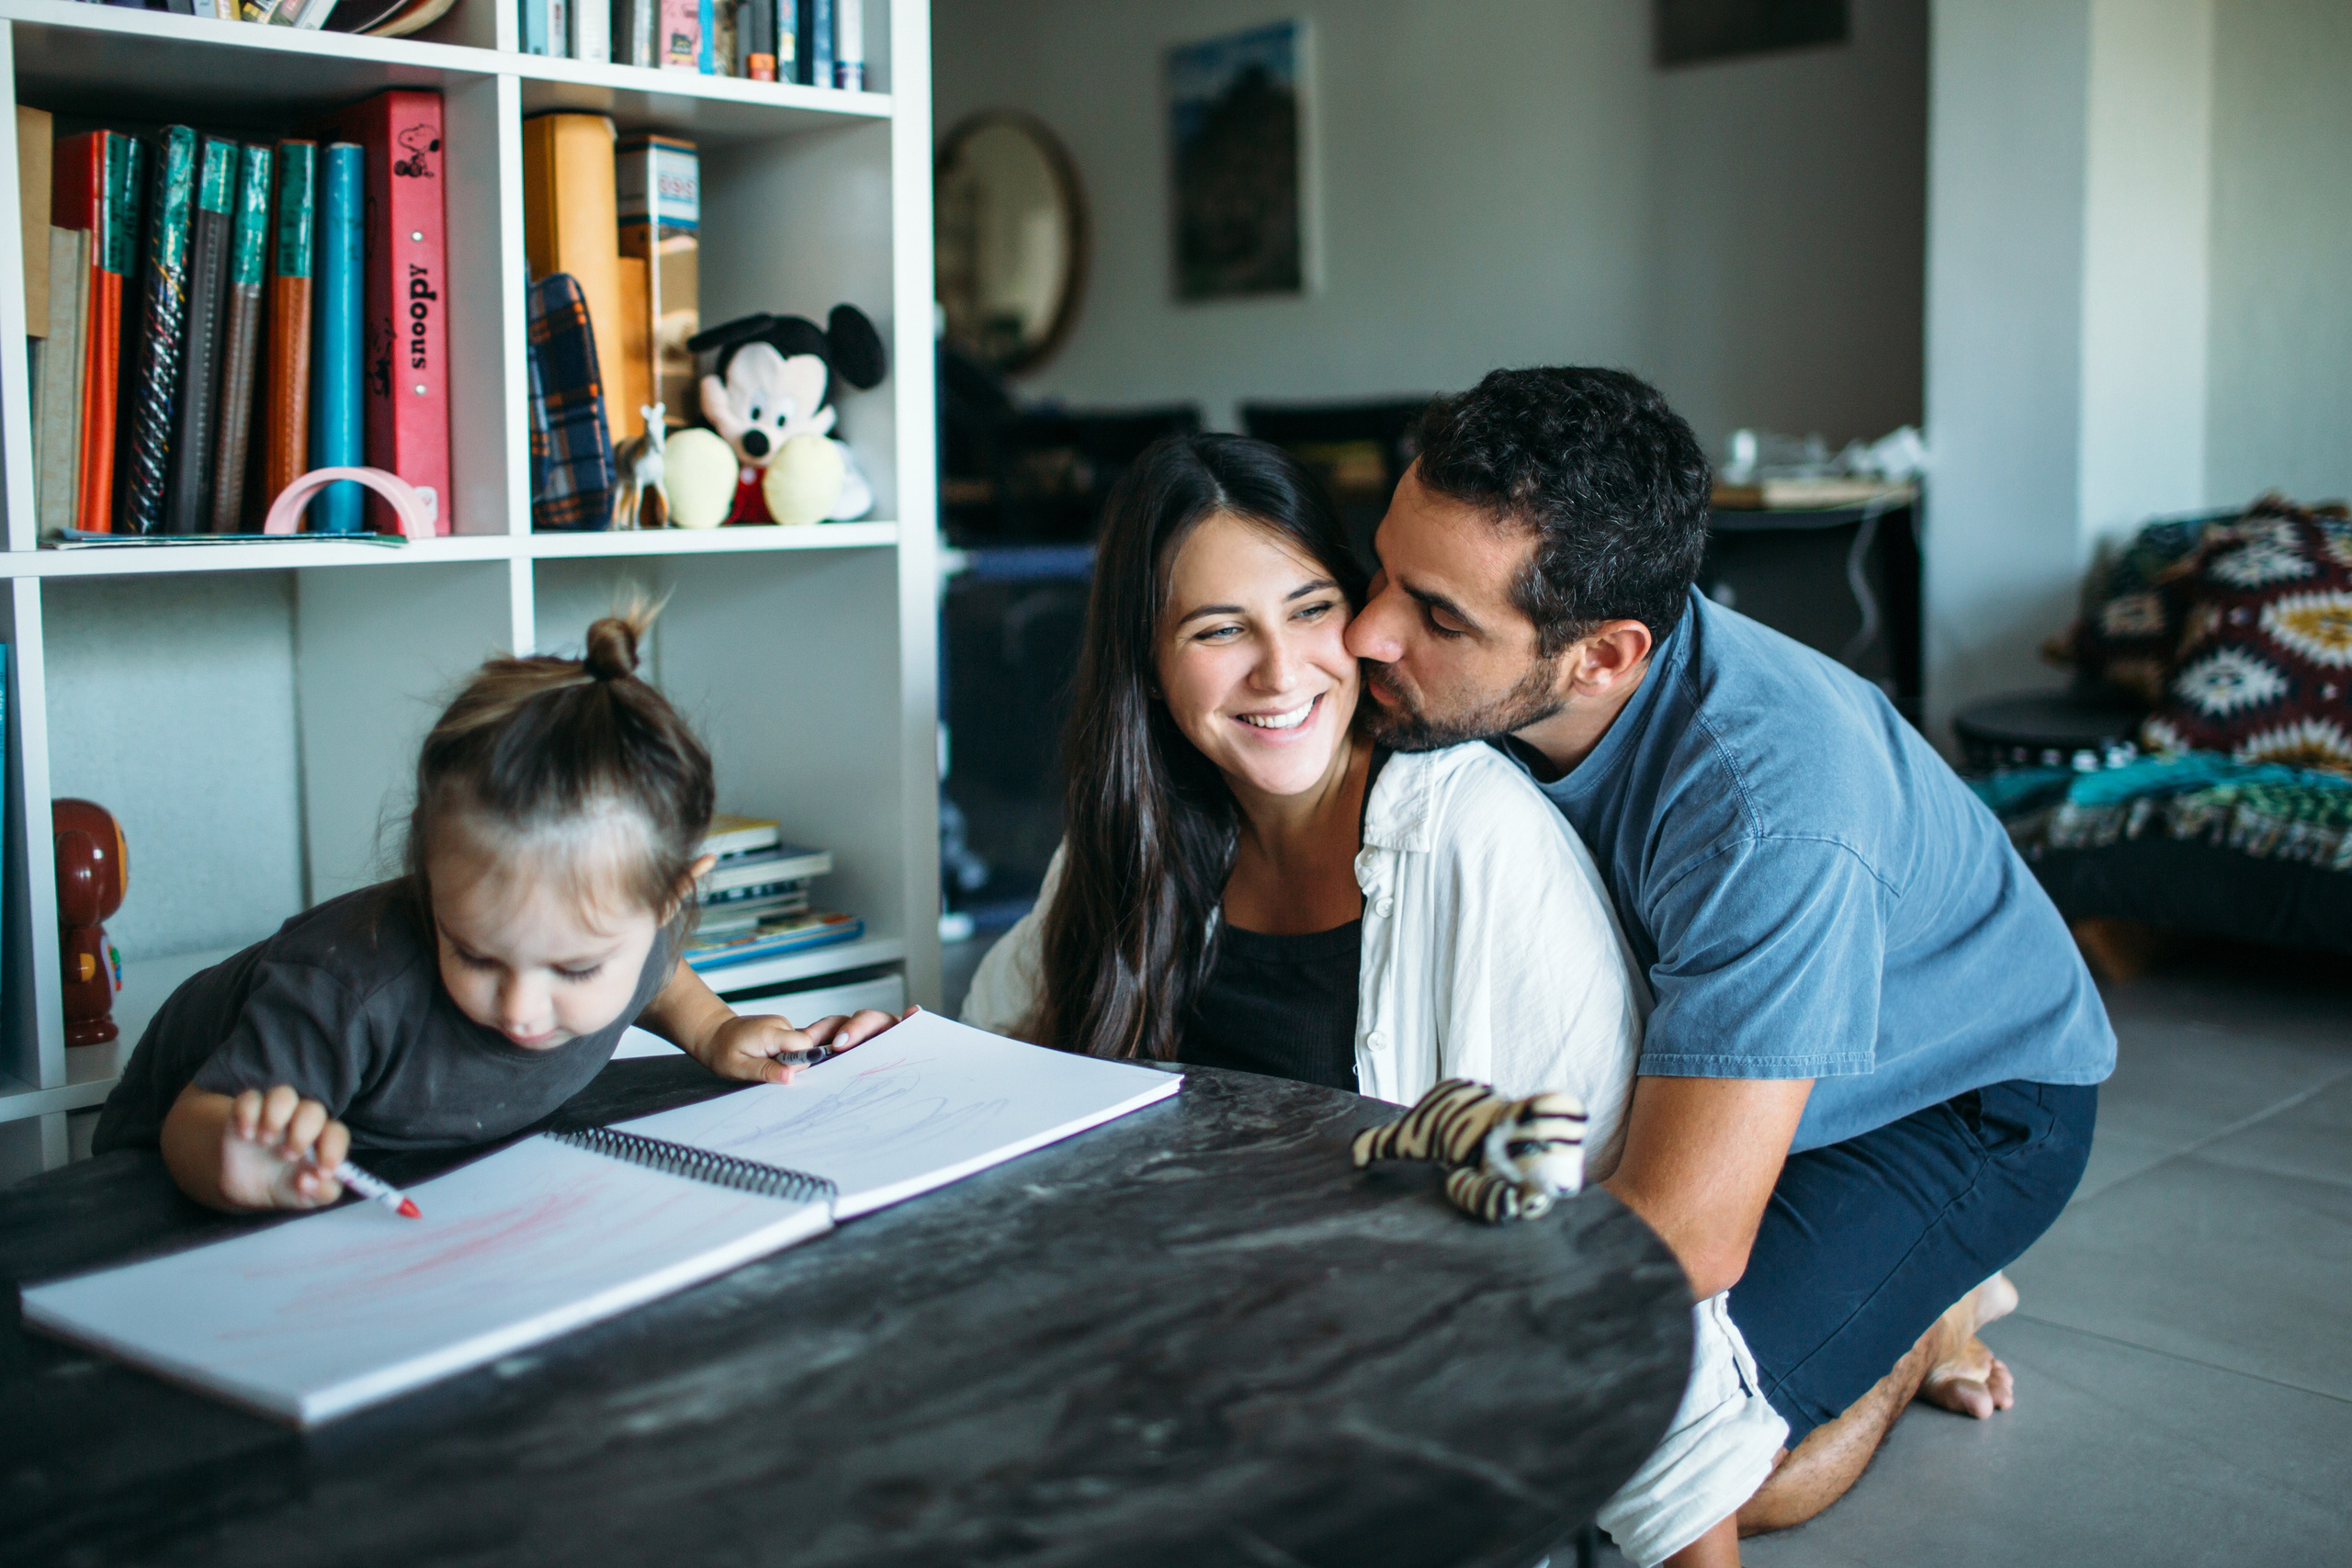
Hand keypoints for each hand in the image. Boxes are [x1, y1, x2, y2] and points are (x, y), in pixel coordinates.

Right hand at [218, 1085, 351, 1211]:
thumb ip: (321, 1193)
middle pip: (313, 1110)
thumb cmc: (287, 1186)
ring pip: (284, 1094)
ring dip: (276, 1116)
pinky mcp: (247, 1111)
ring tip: (265, 1142)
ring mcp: (274, 1114)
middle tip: (288, 1157)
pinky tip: (245, 1135)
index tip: (322, 1173)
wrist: (246, 1186)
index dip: (334, 1150)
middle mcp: (301, 1121)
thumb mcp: (306, 1197)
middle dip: (302, 1133)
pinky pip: (250, 1098)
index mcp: (322, 1139)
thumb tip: (312, 1180)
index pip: (337, 1134)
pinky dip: (248, 1113)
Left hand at [699, 1006, 916, 1084]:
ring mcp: (809, 1035)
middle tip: (876, 1037)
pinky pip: (843, 1040)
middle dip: (867, 1026)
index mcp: (783, 1032)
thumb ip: (765, 1069)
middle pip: (846, 1021)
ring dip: (869, 1032)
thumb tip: (791, 1076)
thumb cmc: (723, 1050)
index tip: (849, 1045)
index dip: (843, 1036)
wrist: (714, 1035)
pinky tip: (882, 1045)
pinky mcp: (812, 1042)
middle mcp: (803, 1030)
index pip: (819, 1036)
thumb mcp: (735, 1064)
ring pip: (849, 1027)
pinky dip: (864, 1041)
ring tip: (897, 1027)